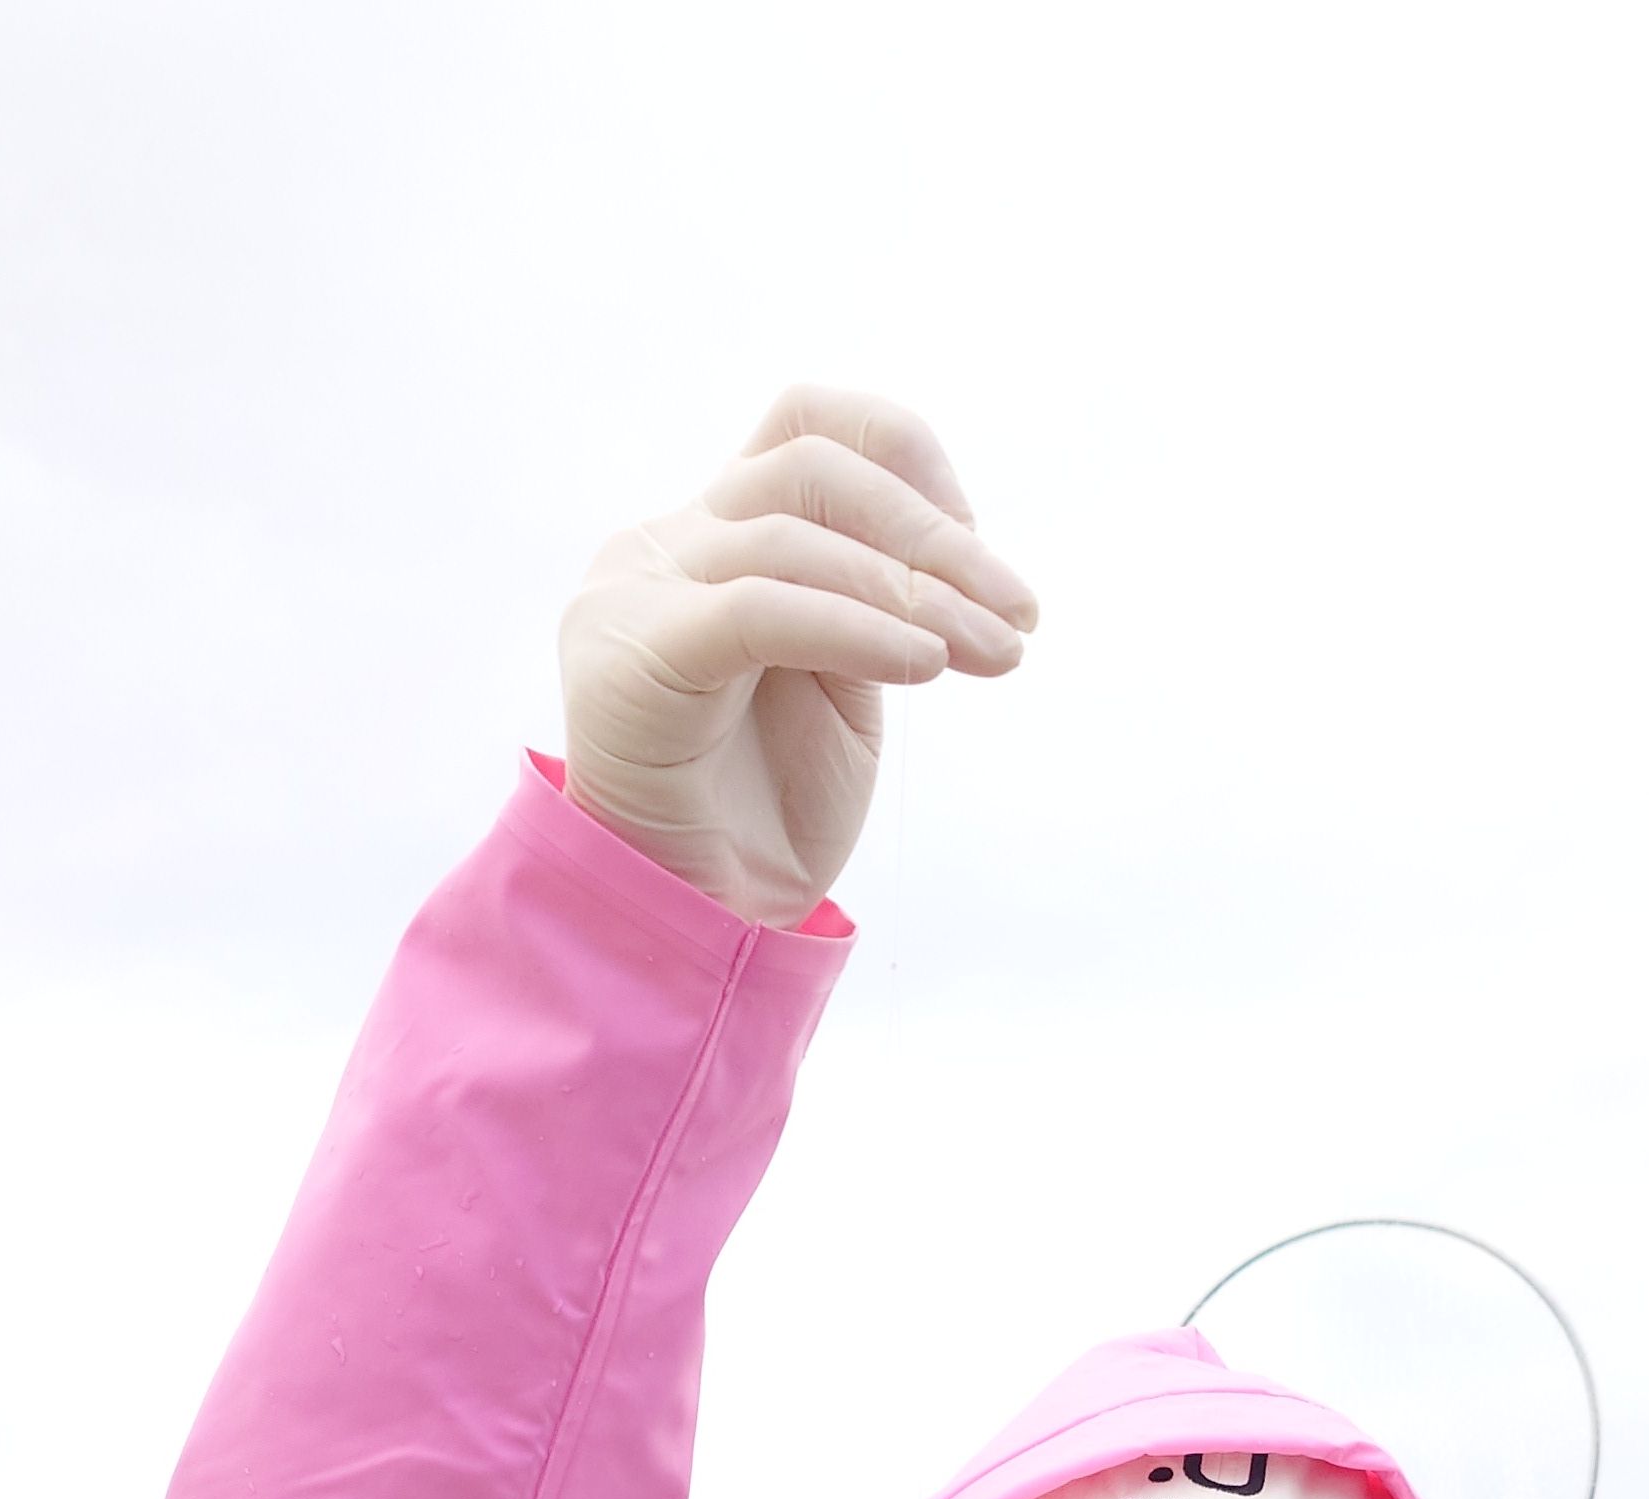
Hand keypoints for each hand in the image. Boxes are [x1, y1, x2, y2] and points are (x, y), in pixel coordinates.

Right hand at [557, 385, 1036, 927]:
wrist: (701, 921)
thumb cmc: (772, 813)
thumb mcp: (848, 680)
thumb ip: (876, 599)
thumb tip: (965, 548)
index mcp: (715, 535)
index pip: (807, 428)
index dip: (906, 462)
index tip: (981, 546)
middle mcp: (665, 544)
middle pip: (808, 468)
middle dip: (931, 535)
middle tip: (1016, 611)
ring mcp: (638, 592)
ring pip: (790, 535)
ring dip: (915, 593)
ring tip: (991, 652)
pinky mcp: (632, 655)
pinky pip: (759, 608)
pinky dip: (856, 627)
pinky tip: (927, 667)